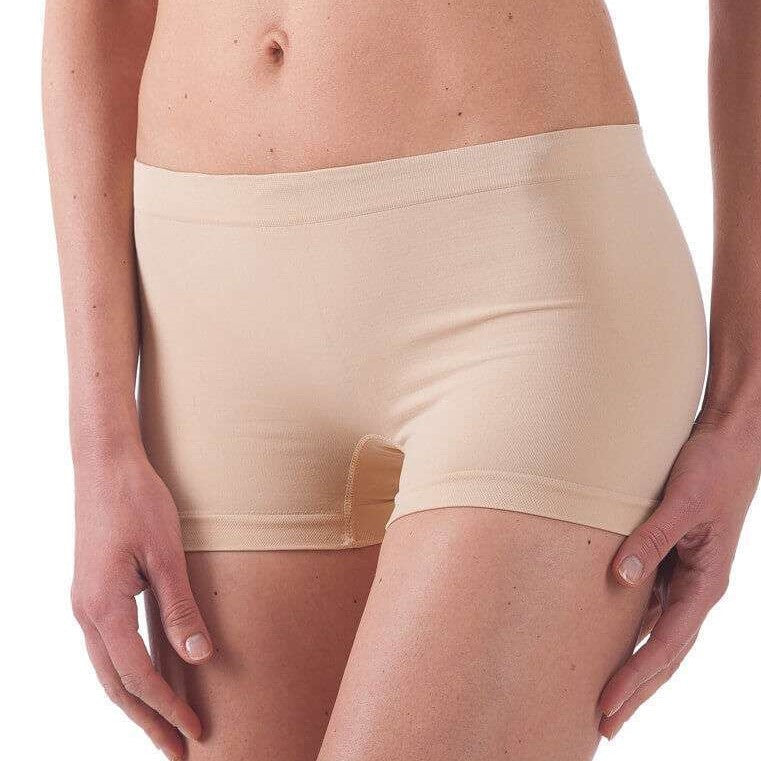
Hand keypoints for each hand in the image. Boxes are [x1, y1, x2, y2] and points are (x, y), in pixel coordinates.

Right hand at [71, 446, 212, 760]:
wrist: (105, 463)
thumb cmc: (137, 502)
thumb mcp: (166, 555)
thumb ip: (180, 608)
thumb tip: (199, 656)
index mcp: (103, 608)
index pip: (138, 677)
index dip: (167, 708)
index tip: (195, 732)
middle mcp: (86, 612)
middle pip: (116, 685)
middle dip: (147, 720)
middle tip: (176, 749)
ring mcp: (85, 602)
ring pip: (108, 669)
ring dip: (135, 699)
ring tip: (163, 723)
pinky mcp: (93, 590)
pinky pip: (108, 645)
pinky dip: (127, 671)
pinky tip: (146, 676)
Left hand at [599, 405, 759, 738]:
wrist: (729, 443)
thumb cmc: (710, 469)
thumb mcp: (680, 503)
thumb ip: (651, 540)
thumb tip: (619, 578)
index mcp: (705, 583)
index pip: (665, 646)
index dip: (635, 678)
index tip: (607, 705)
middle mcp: (696, 589)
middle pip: (663, 654)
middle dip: (636, 691)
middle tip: (603, 725)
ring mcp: (686, 577)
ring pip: (658, 635)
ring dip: (634, 666)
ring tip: (607, 697)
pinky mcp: (674, 562)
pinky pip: (652, 606)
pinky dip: (632, 630)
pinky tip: (611, 641)